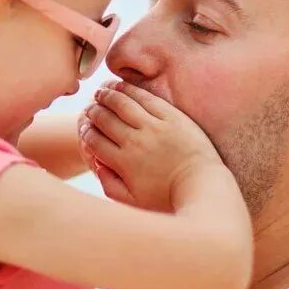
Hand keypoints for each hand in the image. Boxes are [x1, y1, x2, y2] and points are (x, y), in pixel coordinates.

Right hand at [80, 81, 224, 208]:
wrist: (204, 188)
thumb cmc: (169, 199)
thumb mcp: (133, 202)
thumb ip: (110, 185)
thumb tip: (96, 165)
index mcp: (123, 163)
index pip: (93, 140)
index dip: (84, 130)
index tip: (85, 127)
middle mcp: (135, 142)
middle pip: (104, 119)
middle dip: (93, 111)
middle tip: (91, 107)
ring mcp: (154, 127)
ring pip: (122, 104)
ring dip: (107, 95)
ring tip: (101, 92)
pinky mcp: (172, 117)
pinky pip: (146, 98)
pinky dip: (130, 90)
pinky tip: (121, 86)